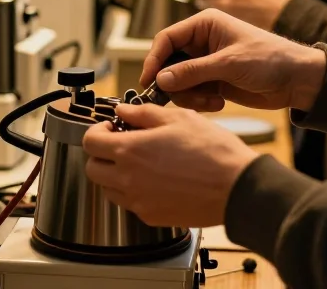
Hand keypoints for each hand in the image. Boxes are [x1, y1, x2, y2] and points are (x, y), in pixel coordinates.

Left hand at [83, 104, 257, 226]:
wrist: (237, 187)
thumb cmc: (213, 151)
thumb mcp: (178, 118)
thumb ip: (143, 113)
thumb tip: (123, 110)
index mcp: (131, 151)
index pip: (90, 142)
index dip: (97, 131)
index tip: (111, 128)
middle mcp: (129, 180)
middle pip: (93, 169)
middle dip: (102, 154)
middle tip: (122, 144)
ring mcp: (139, 202)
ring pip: (108, 190)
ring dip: (115, 175)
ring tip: (140, 162)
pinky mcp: (151, 217)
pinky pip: (129, 204)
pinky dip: (134, 192)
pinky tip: (155, 179)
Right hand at [141, 8, 325, 112]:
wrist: (297, 80)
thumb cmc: (270, 59)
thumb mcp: (229, 63)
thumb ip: (193, 71)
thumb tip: (161, 79)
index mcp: (205, 24)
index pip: (167, 38)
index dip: (154, 59)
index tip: (148, 81)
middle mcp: (202, 42)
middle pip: (168, 62)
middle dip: (173, 82)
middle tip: (180, 98)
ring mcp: (206, 62)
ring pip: (178, 81)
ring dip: (189, 95)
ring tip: (210, 100)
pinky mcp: (212, 81)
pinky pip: (191, 93)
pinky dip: (199, 101)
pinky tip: (219, 103)